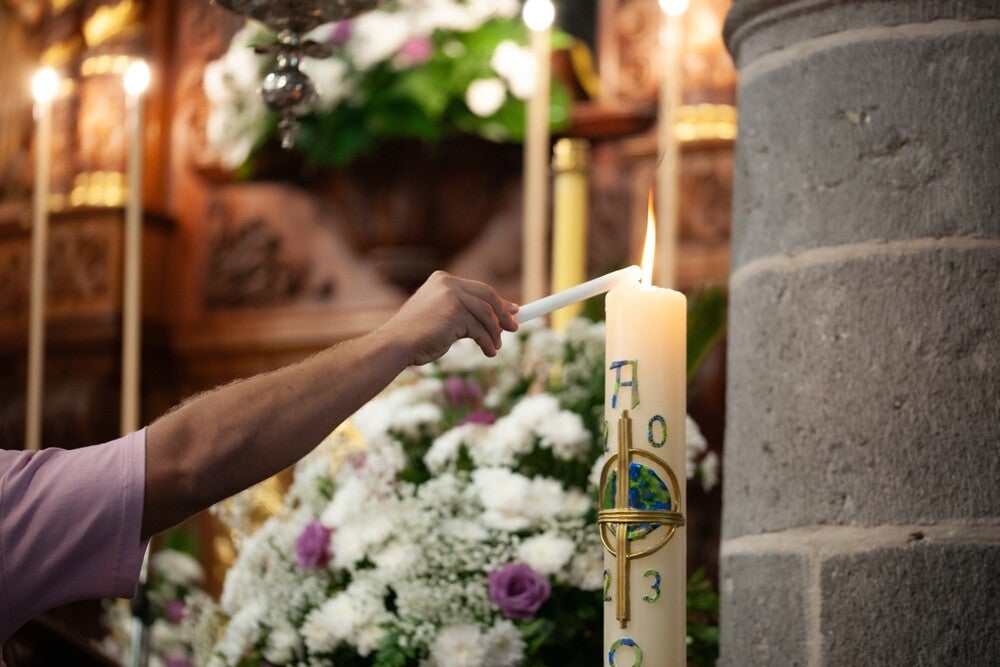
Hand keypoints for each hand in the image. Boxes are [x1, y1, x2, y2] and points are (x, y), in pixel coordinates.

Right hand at [381, 271, 518, 365]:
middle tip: (514, 328)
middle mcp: (448, 284)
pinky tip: (488, 352)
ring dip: (494, 334)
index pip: (479, 289)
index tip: (513, 310)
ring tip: (496, 348)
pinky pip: (479, 330)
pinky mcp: (455, 314)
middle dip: (503, 314)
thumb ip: (463, 312)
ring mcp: (451, 297)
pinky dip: (487, 342)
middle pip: (487, 297)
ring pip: (486, 315)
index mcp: (443, 280)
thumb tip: (495, 319)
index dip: (498, 301)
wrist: (396, 344)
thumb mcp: (440, 317)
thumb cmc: (416, 335)